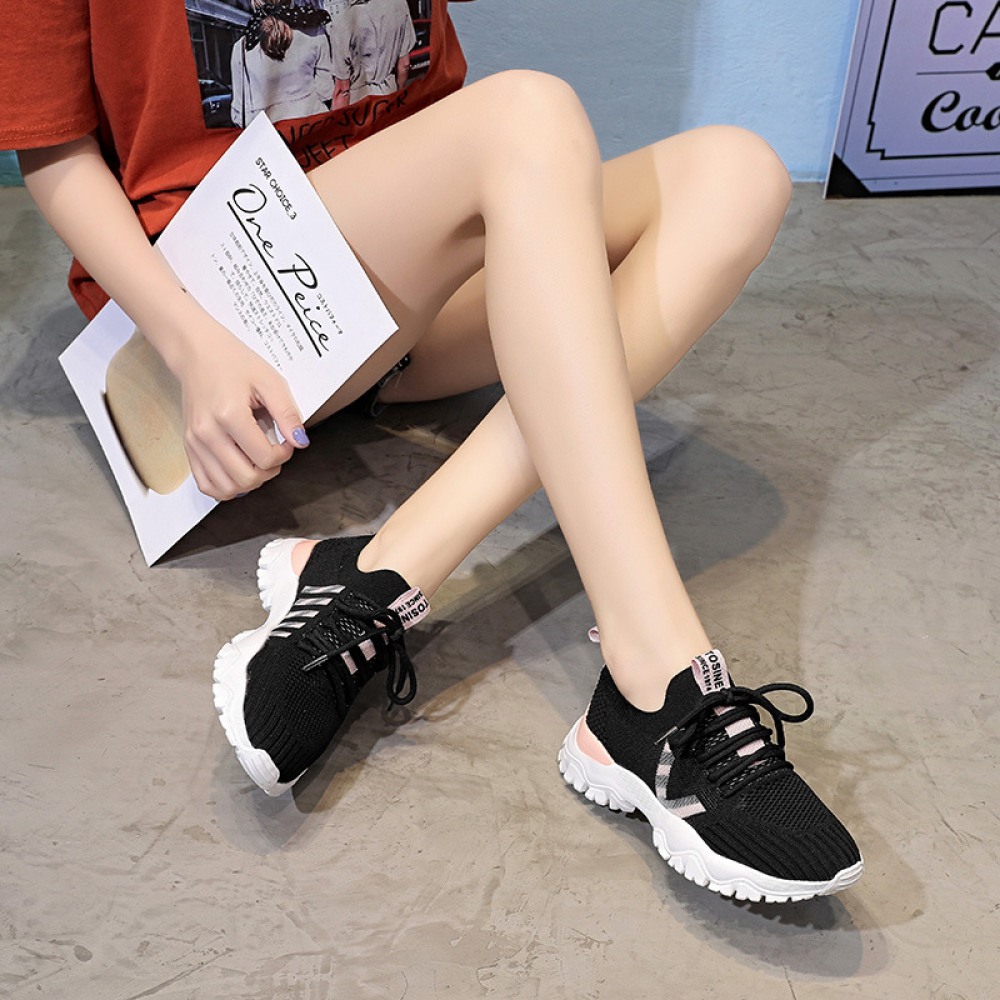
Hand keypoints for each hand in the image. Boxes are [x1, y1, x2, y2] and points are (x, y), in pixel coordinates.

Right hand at [174, 320, 308, 500]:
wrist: (197, 353)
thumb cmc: (233, 363)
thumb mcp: (269, 381)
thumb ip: (287, 414)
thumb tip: (301, 442)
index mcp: (229, 415)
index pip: (264, 458)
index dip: (284, 454)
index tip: (286, 441)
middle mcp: (207, 434)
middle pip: (246, 478)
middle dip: (269, 472)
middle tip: (275, 454)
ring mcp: (194, 443)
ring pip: (226, 489)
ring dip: (249, 482)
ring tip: (257, 463)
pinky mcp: (188, 448)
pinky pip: (206, 485)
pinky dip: (226, 487)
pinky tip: (239, 471)